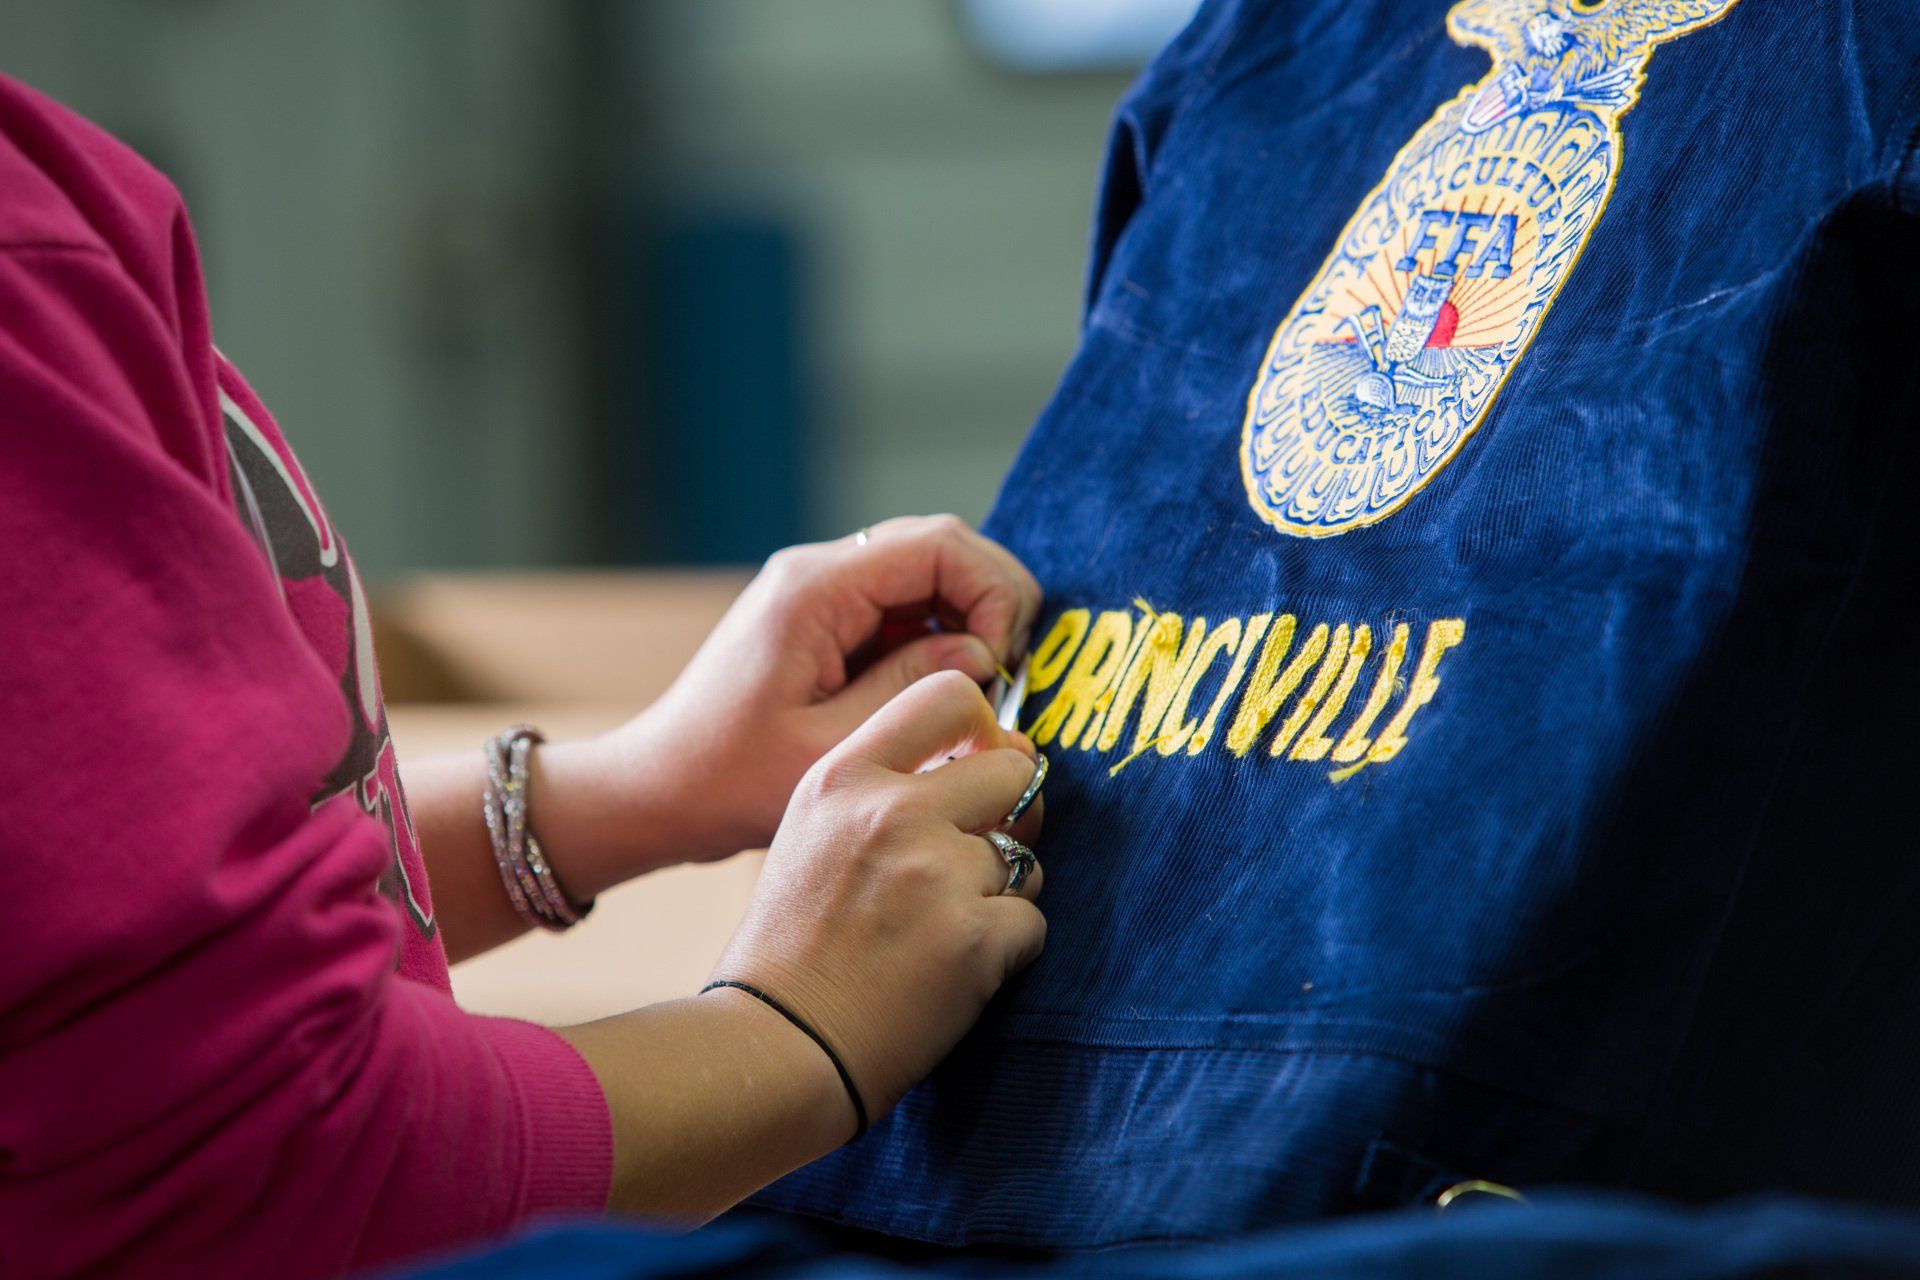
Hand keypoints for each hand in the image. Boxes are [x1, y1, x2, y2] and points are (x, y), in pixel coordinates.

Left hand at [536, 515, 1041, 895]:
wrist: (658, 792)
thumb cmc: (729, 781)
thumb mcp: (832, 748)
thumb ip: (912, 690)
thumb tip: (981, 655)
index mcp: (816, 589)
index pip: (941, 545)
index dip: (993, 594)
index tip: (1002, 666)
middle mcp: (817, 572)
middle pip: (940, 546)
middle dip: (990, 603)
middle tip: (1004, 678)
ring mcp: (818, 593)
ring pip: (926, 574)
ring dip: (965, 623)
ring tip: (975, 692)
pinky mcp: (822, 620)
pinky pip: (899, 606)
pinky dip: (935, 639)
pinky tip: (939, 694)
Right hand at [708, 670, 1046, 1124]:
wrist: (775, 1044)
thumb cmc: (792, 944)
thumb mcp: (815, 832)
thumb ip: (887, 788)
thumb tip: (996, 753)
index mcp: (846, 777)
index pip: (951, 697)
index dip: (983, 729)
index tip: (978, 766)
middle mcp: (893, 812)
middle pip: (1014, 770)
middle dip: (1011, 816)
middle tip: (974, 862)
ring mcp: (937, 875)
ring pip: (1028, 856)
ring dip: (1004, 893)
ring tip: (942, 929)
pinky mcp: (974, 940)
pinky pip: (1032, 922)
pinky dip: (1006, 950)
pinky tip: (953, 971)